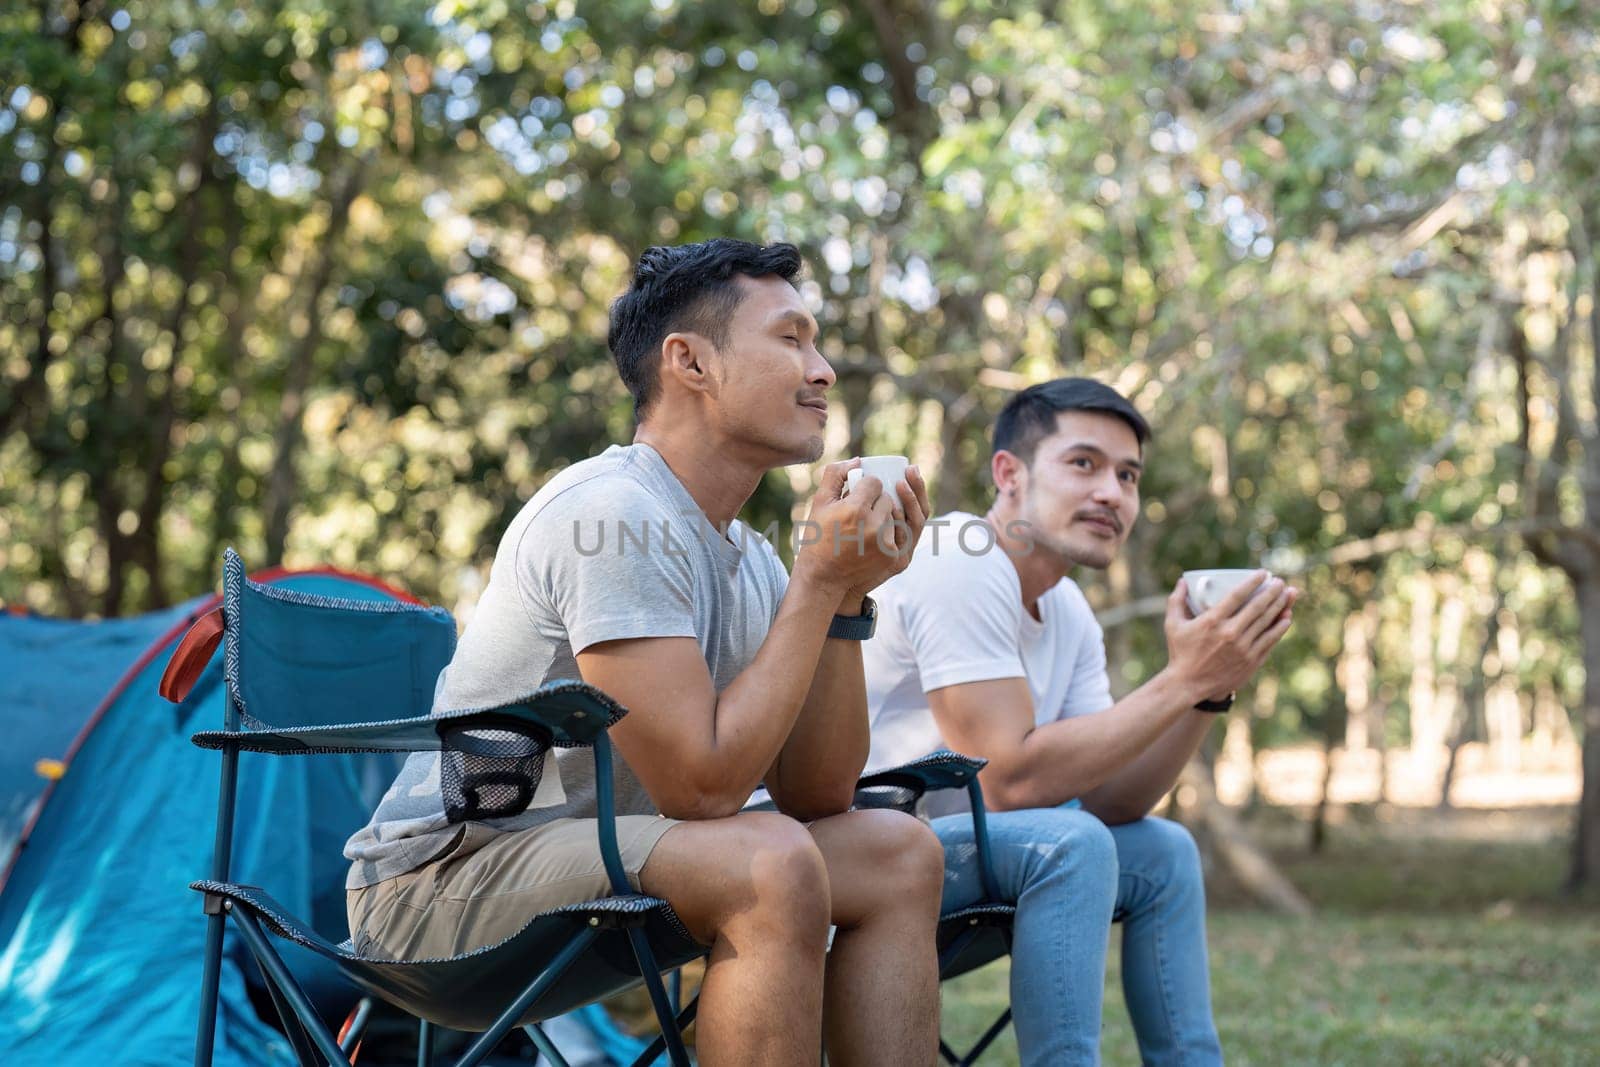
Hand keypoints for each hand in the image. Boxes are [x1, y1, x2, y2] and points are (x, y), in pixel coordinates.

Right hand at [795, 460, 929, 608]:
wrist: (823, 576)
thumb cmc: (818, 537)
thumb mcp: (820, 502)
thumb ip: (835, 475)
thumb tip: (858, 460)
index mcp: (855, 509)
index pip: (875, 484)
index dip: (869, 485)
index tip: (862, 491)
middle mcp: (874, 526)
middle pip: (888, 499)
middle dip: (879, 499)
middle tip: (865, 507)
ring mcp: (886, 544)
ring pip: (897, 516)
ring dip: (888, 515)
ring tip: (869, 522)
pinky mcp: (894, 558)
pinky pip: (901, 534)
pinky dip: (892, 531)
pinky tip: (876, 536)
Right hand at [1163, 570, 1297, 702]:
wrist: (1188, 685)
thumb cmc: (1180, 653)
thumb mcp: (1173, 625)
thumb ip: (1176, 601)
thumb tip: (1182, 580)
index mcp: (1212, 621)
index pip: (1238, 595)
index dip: (1253, 582)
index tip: (1264, 573)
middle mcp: (1230, 633)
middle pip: (1258, 607)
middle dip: (1272, 591)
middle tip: (1280, 582)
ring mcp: (1243, 648)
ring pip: (1267, 622)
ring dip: (1280, 606)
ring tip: (1288, 594)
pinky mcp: (1251, 661)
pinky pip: (1270, 640)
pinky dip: (1280, 628)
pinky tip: (1286, 618)